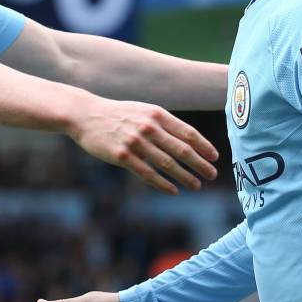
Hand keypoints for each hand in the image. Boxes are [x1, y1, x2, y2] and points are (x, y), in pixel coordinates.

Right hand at [67, 97, 216, 194]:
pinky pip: (147, 173)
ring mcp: (135, 142)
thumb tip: (187, 139)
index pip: (187, 132)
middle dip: (200, 164)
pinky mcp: (122, 156)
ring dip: (185, 176)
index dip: (203, 146)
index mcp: (157, 114)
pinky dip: (163, 183)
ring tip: (196, 185)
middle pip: (181, 149)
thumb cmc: (118, 114)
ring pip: (167, 163)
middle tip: (212, 175)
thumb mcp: (143, 111)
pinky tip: (173, 190)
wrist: (86, 115)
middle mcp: (149, 127)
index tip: (215, 157)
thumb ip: (163, 122)